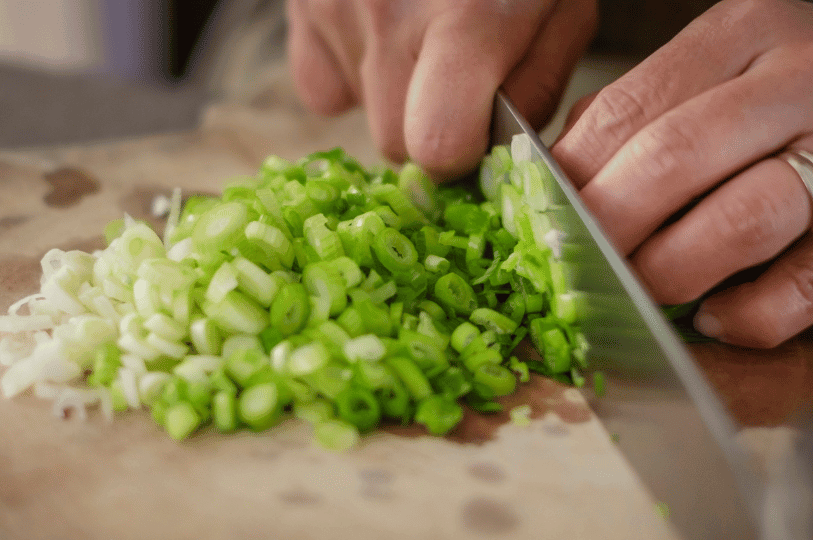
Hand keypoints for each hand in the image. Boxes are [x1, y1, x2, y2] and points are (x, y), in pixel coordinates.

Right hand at [286, 0, 596, 177]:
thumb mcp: (562, 10)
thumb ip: (535, 86)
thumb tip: (491, 151)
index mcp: (467, 20)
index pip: (437, 148)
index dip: (461, 156)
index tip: (475, 140)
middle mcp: (390, 16)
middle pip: (395, 143)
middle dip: (427, 130)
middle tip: (456, 82)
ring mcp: (337, 8)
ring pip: (362, 116)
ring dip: (395, 100)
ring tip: (424, 42)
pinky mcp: (304, 7)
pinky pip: (321, 89)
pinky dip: (351, 78)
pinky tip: (383, 41)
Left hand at [552, 0, 812, 347]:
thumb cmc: (767, 101)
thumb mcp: (707, 73)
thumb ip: (634, 115)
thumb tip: (551, 182)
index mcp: (742, 33)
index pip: (625, 110)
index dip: (569, 177)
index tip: (539, 222)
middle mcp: (796, 82)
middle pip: (670, 160)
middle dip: (606, 227)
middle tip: (573, 267)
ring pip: (740, 221)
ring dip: (669, 272)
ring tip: (638, 292)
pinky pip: (803, 284)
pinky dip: (749, 313)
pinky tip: (714, 317)